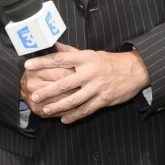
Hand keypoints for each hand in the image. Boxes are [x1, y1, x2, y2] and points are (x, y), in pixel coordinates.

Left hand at [21, 43, 149, 123]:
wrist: (135, 70)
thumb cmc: (109, 61)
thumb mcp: (91, 53)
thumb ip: (72, 52)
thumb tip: (54, 44)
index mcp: (85, 58)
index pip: (60, 59)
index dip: (42, 62)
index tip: (28, 65)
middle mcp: (90, 72)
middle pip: (64, 83)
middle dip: (47, 90)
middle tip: (34, 95)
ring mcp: (97, 87)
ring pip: (74, 99)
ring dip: (58, 106)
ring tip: (45, 110)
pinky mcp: (104, 99)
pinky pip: (86, 109)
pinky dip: (74, 115)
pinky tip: (64, 119)